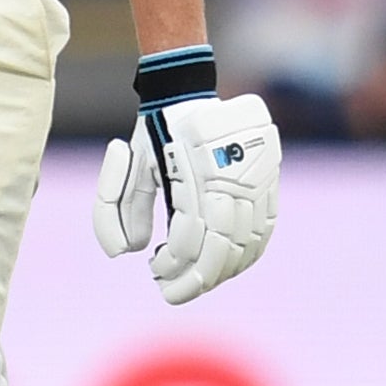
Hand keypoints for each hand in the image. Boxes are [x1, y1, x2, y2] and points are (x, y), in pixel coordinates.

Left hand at [97, 92, 281, 303]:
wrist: (189, 93)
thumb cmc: (154, 134)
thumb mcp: (129, 167)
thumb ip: (117, 211)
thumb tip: (126, 254)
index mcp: (193, 168)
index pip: (190, 234)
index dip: (173, 262)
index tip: (155, 270)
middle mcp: (230, 173)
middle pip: (222, 247)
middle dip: (197, 279)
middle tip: (172, 293)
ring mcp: (256, 176)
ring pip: (246, 243)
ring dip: (220, 272)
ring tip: (196, 281)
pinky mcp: (269, 179)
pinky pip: (264, 229)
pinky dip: (246, 255)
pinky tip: (226, 267)